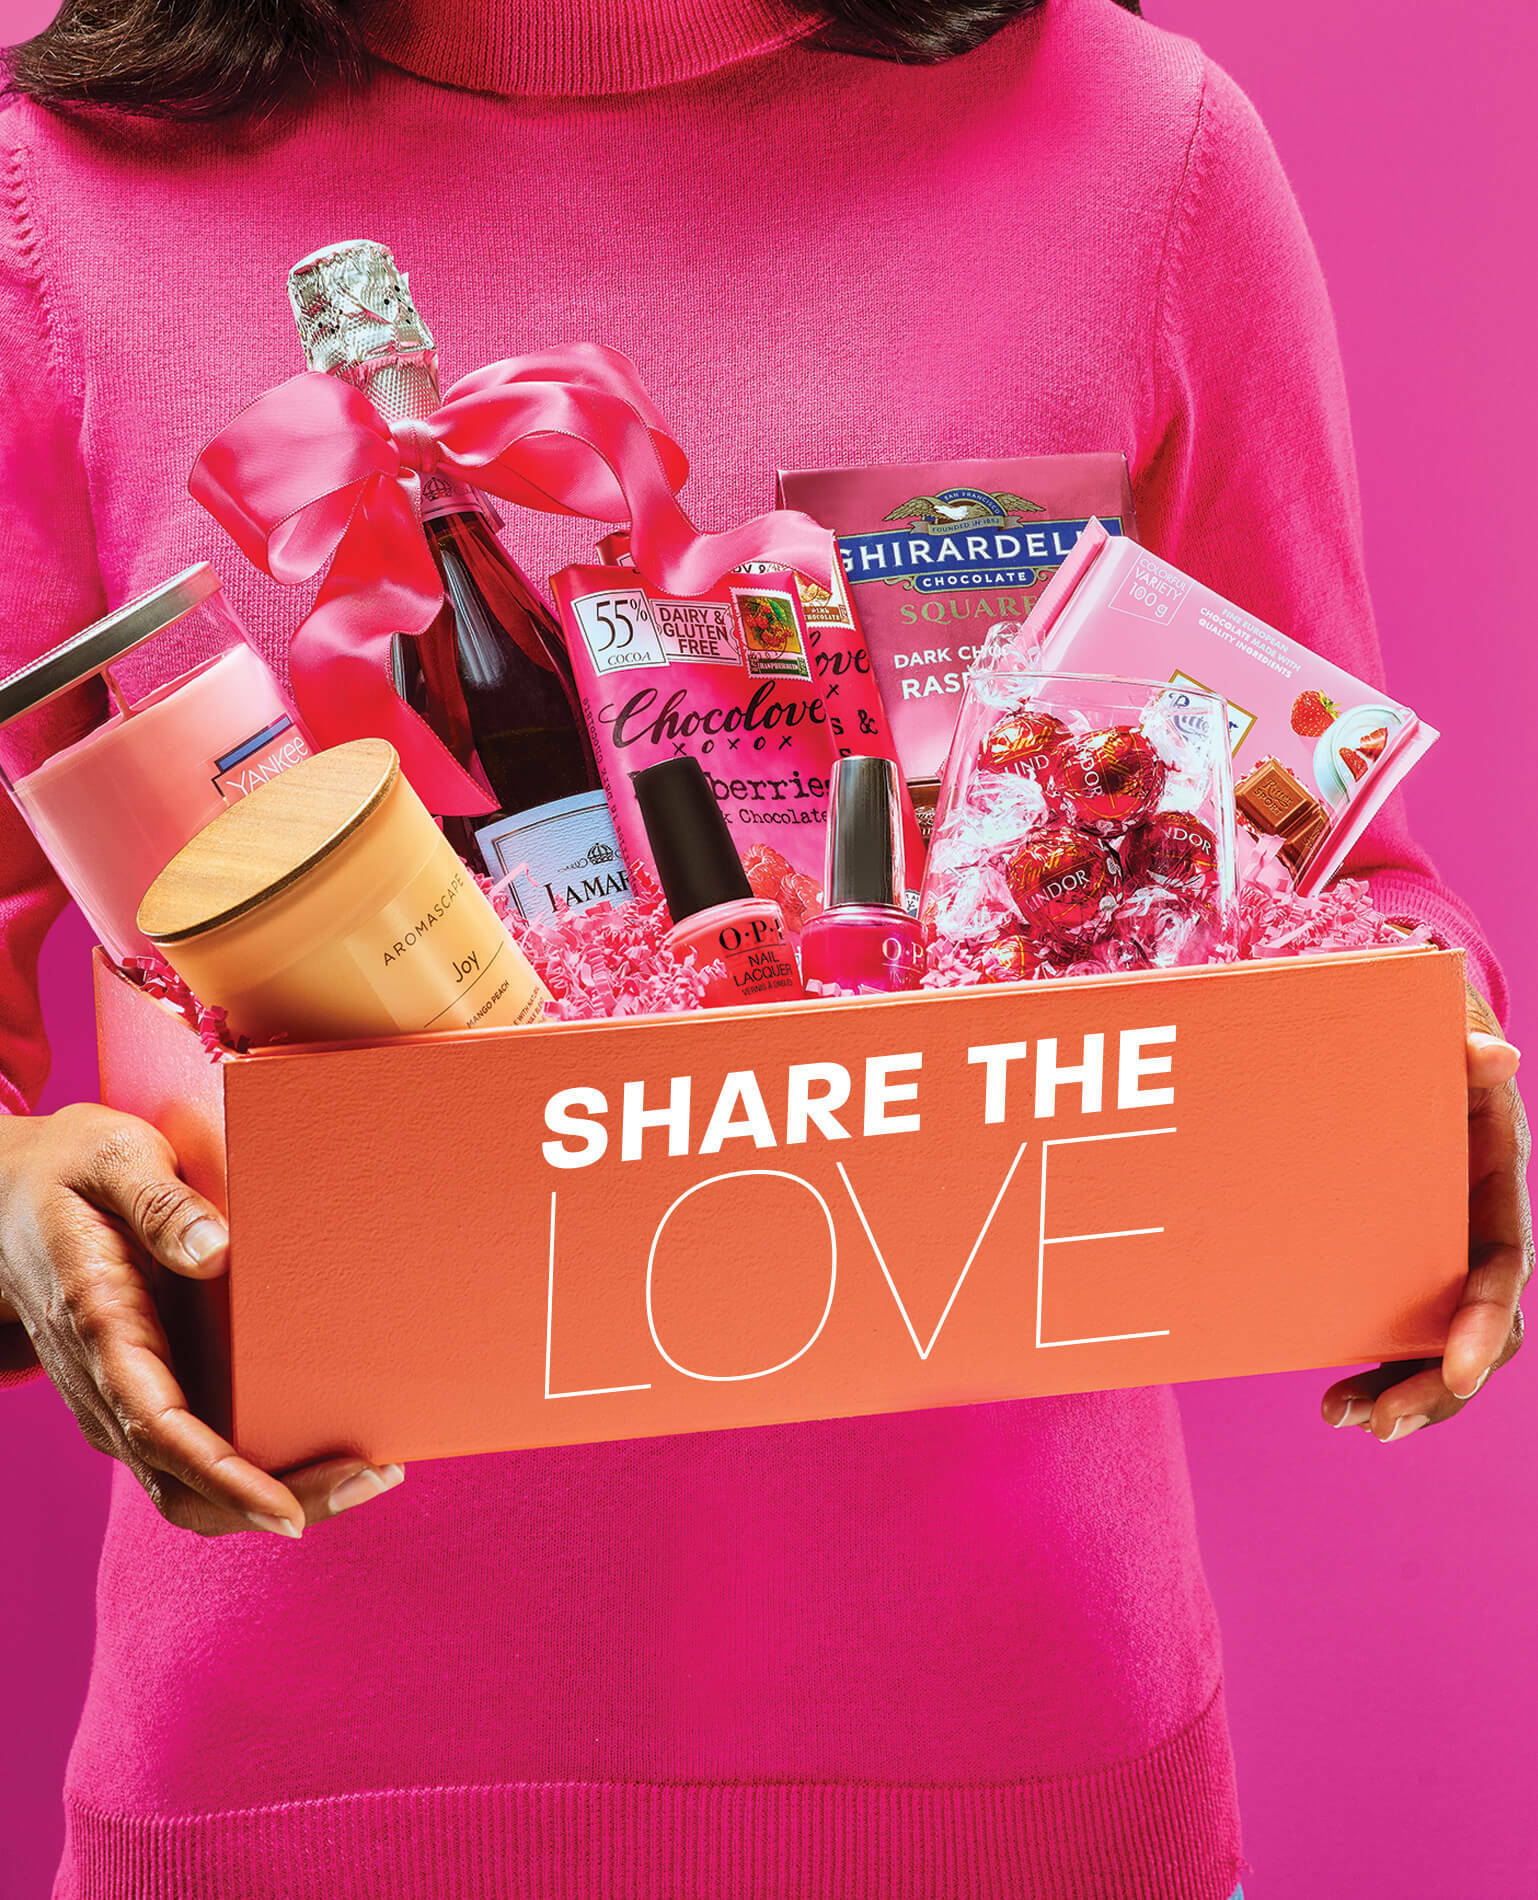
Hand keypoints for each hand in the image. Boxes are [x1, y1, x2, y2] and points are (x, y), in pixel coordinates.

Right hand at [0, 1103, 403, 1535]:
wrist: (5, 1194)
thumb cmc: (66, 1168)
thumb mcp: (109, 1155)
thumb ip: (158, 1200)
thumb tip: (216, 1248)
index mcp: (98, 1325)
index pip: (159, 1429)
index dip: (224, 1478)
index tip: (287, 1511)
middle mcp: (104, 1382)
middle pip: (182, 1484)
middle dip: (272, 1503)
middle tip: (372, 1479)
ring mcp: (118, 1397)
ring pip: (187, 1485)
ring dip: (274, 1495)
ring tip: (370, 1472)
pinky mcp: (139, 1393)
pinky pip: (192, 1456)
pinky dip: (254, 1472)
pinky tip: (325, 1449)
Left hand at [1323, 985, 1531, 1439]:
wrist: (1392, 1058)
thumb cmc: (1423, 1053)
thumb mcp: (1442, 1045)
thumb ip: (1466, 1052)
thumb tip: (1501, 1055)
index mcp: (1495, 1198)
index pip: (1507, 1273)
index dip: (1487, 1325)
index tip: (1460, 1371)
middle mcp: (1475, 1243)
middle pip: (1480, 1336)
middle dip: (1435, 1387)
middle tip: (1379, 1424)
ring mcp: (1439, 1265)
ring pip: (1440, 1352)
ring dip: (1403, 1396)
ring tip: (1346, 1418)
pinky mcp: (1398, 1274)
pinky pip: (1398, 1337)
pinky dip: (1373, 1374)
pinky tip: (1332, 1401)